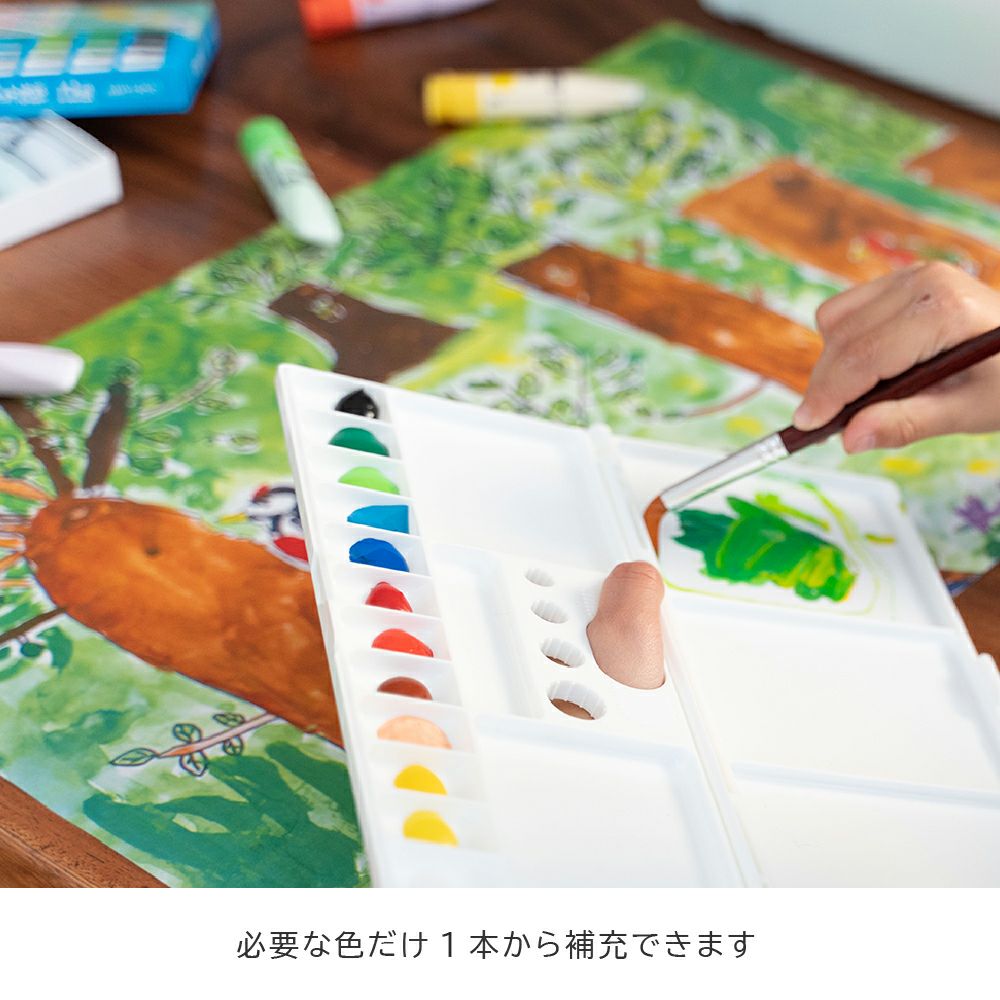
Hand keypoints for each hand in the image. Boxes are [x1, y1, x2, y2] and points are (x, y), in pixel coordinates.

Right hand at [793, 262, 999, 451]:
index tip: (805, 426)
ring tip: (857, 397)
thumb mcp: (967, 412)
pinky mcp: (900, 279)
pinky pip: (846, 310)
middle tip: (823, 423)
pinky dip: (844, 343)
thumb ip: (906, 424)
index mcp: (944, 311)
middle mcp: (923, 282)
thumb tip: (849, 439)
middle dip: (826, 384)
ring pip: (835, 321)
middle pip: (843, 339)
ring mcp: (910, 276)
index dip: (829, 395)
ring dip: (834, 363)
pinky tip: (868, 368)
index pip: (863, 356)